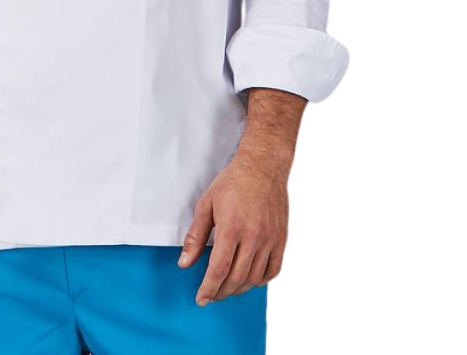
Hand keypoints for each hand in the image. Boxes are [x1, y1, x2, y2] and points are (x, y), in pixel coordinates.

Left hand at [178, 152, 288, 304]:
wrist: (263, 167)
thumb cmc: (232, 182)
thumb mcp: (206, 204)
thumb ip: (195, 236)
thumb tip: (185, 263)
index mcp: (232, 228)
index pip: (219, 270)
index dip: (208, 288)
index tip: (201, 298)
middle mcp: (253, 237)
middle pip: (236, 278)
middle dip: (221, 292)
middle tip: (211, 295)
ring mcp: (270, 240)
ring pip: (254, 278)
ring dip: (239, 289)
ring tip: (226, 288)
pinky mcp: (281, 239)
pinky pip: (273, 270)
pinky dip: (260, 280)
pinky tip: (249, 279)